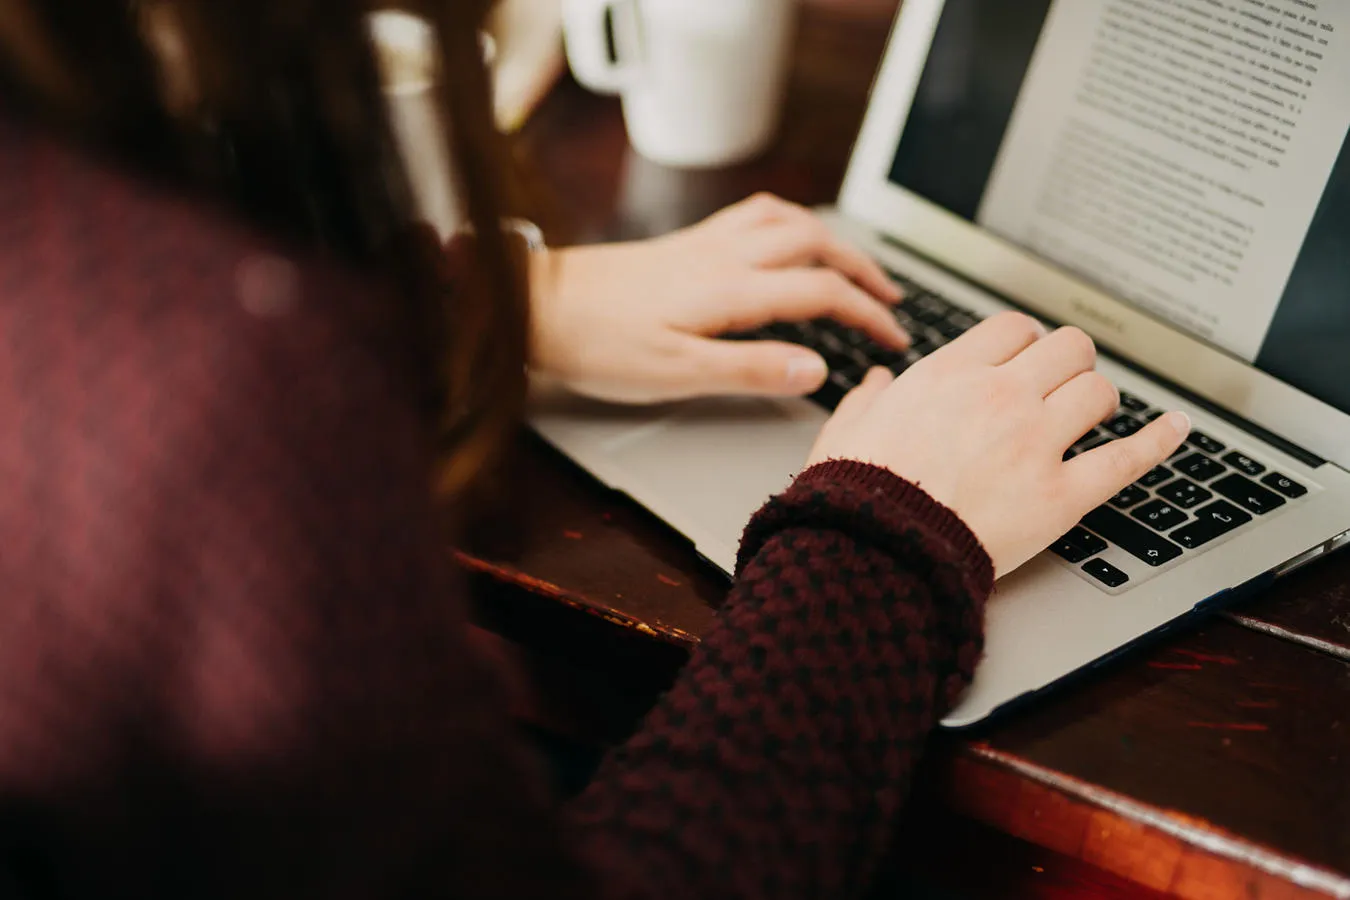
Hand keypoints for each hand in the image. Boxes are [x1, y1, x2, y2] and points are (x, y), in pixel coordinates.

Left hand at [528, 193, 907, 403]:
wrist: (537, 307)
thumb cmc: (598, 345)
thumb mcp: (677, 373)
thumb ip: (752, 370)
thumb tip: (819, 370)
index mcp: (729, 290)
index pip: (821, 291)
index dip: (867, 314)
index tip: (893, 339)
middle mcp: (723, 255)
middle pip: (815, 243)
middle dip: (863, 269)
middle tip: (892, 301)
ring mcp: (704, 243)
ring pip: (788, 220)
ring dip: (831, 239)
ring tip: (855, 265)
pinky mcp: (685, 243)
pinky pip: (753, 214)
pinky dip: (789, 221)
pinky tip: (788, 236)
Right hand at [806, 312, 1190, 576]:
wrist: (875, 551)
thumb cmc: (854, 495)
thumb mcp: (843, 432)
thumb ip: (866, 400)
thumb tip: (878, 383)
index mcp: (948, 375)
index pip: (1013, 329)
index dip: (1023, 342)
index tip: (1022, 359)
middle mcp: (1000, 397)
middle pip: (1066, 348)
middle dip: (1067, 362)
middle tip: (1061, 382)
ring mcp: (1036, 444)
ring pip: (1097, 392)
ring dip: (1098, 398)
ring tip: (1092, 413)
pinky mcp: (1061, 496)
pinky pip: (1126, 459)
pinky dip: (1158, 441)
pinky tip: (1176, 428)